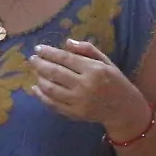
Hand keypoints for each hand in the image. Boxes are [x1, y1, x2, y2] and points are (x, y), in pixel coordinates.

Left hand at [30, 39, 148, 132]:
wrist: (124, 109)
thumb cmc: (115, 82)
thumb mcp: (106, 62)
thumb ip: (88, 50)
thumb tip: (67, 42)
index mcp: (94, 70)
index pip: (65, 58)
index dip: (49, 53)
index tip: (38, 48)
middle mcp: (85, 85)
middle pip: (54, 72)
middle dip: (39, 64)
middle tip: (32, 59)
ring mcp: (78, 101)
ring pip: (50, 88)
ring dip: (39, 78)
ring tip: (36, 72)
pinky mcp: (74, 113)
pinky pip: (52, 104)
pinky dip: (41, 96)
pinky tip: (36, 88)